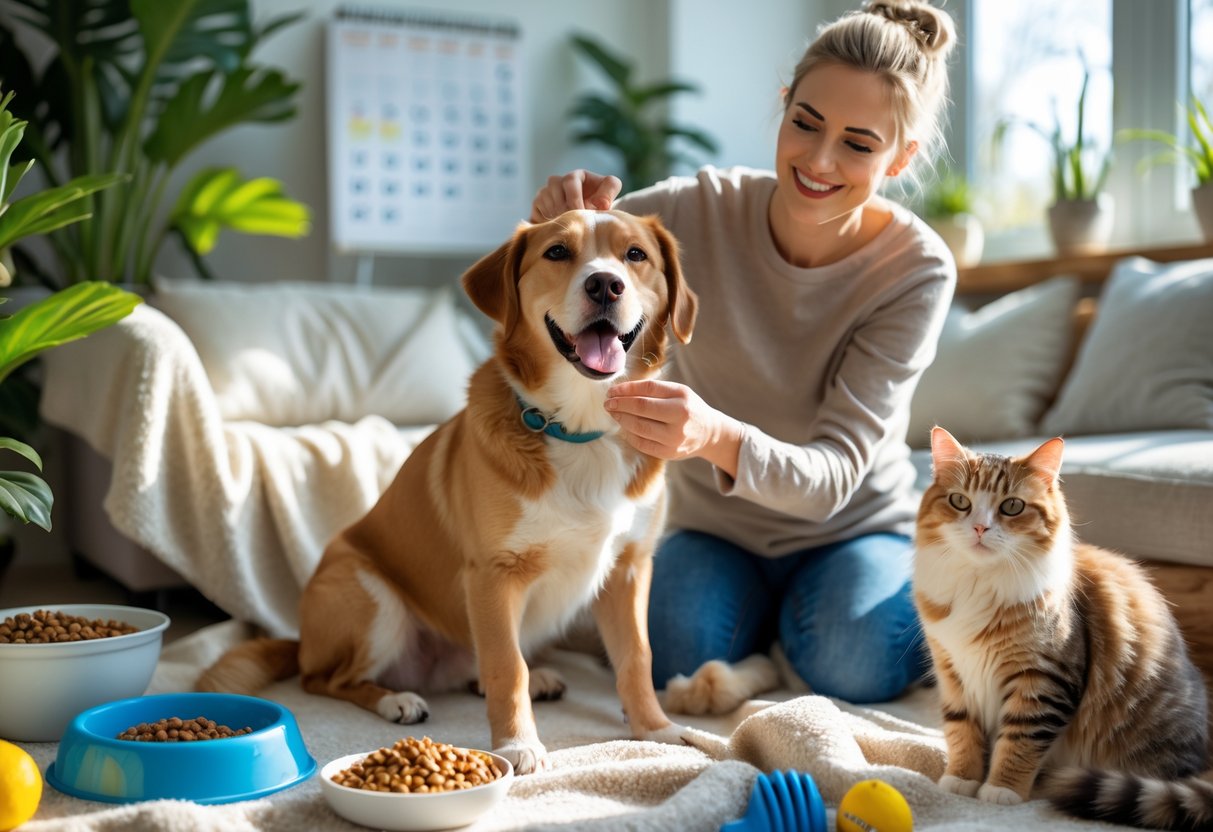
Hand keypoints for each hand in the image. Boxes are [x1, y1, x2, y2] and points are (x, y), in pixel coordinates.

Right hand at [530, 170, 621, 221]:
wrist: (586, 216)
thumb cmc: (600, 201)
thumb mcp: (610, 191)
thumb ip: (609, 193)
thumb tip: (601, 204)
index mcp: (576, 176)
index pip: (570, 181)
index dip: (575, 198)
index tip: (581, 213)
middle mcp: (558, 180)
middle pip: (555, 190)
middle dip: (565, 209)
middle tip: (574, 223)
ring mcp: (546, 191)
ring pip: (547, 202)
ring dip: (558, 215)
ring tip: (570, 225)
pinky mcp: (538, 202)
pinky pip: (538, 210)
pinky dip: (548, 219)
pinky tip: (559, 225)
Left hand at [604, 379, 741, 473]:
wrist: (708, 433)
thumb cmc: (688, 408)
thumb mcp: (678, 392)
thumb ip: (654, 390)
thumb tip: (621, 391)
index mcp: (682, 397)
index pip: (648, 389)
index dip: (626, 389)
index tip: (612, 390)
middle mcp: (679, 417)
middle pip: (641, 408)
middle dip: (620, 404)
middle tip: (608, 402)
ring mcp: (674, 437)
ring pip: (638, 427)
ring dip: (621, 419)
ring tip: (614, 413)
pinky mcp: (668, 453)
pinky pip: (641, 442)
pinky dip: (629, 433)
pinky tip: (624, 426)